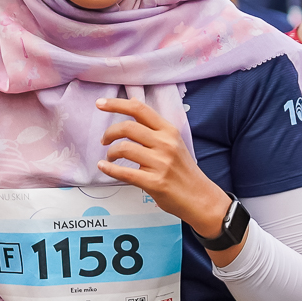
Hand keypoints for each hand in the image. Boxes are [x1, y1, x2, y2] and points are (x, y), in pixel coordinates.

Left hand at [95, 98, 229, 237]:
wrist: (200, 197)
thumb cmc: (183, 170)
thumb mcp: (174, 142)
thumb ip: (153, 127)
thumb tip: (132, 105)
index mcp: (169, 131)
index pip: (139, 109)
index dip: (116, 104)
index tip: (100, 103)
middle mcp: (165, 144)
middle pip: (128, 127)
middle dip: (109, 133)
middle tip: (104, 140)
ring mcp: (161, 163)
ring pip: (124, 149)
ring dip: (110, 152)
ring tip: (110, 157)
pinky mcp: (155, 182)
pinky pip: (124, 173)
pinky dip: (109, 169)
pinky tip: (103, 166)